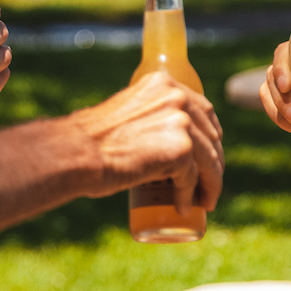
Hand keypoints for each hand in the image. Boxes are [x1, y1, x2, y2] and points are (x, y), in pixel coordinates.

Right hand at [74, 71, 223, 211]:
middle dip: (213, 162)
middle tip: (206, 185)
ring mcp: (182, 122)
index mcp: (163, 82)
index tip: (208, 157)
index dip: (210, 136)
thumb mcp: (125, 115)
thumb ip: (145, 117)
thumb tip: (157, 141)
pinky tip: (183, 207)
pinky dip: (189, 196)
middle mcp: (177, 96)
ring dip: (210, 184)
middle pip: (211, 134)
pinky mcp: (181, 149)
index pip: (203, 110)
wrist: (77, 153)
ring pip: (209, 159)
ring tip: (203, 202)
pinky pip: (192, 178)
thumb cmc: (90, 141)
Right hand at [260, 41, 290, 132]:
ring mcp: (278, 85)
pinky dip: (279, 119)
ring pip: (269, 96)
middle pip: (273, 79)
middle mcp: (286, 66)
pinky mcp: (278, 102)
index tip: (287, 85)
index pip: (281, 55)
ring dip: (279, 112)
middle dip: (282, 100)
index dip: (280, 69)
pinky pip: (271, 110)